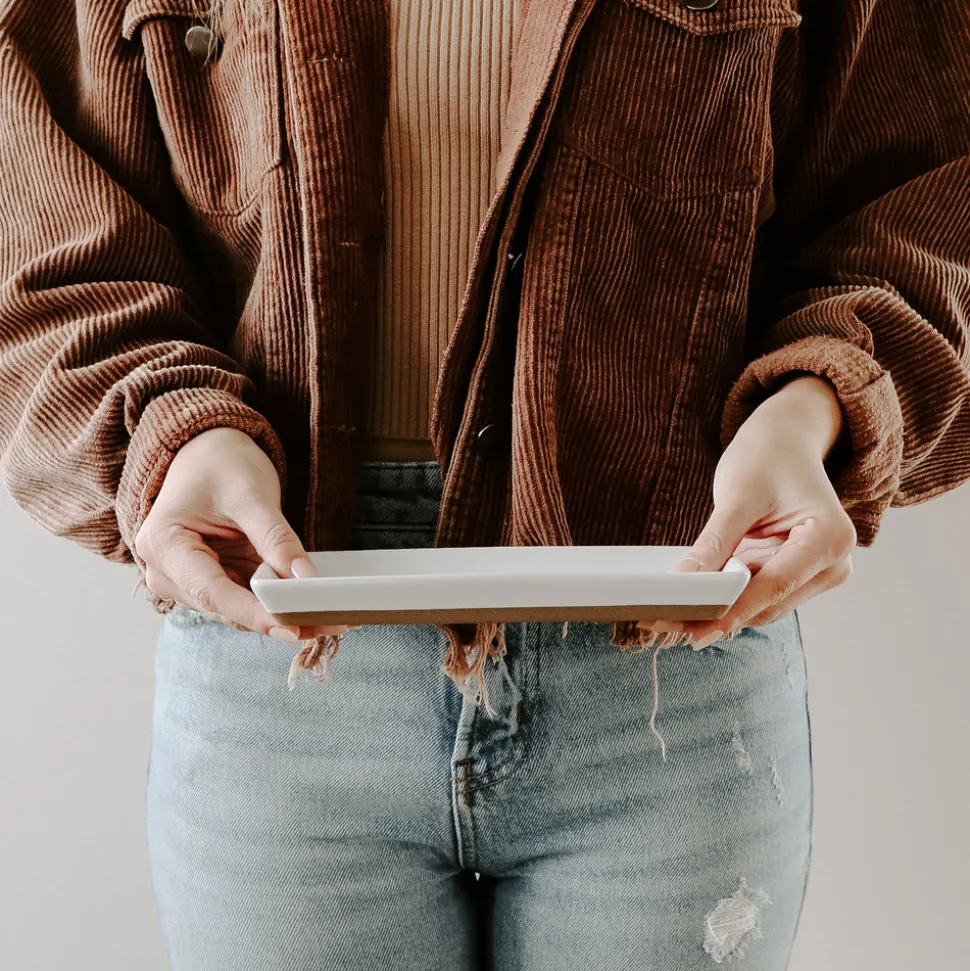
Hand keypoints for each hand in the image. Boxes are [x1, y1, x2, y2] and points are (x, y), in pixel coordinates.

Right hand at [134, 426, 348, 643]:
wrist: (208, 452)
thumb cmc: (220, 463)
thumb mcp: (251, 495)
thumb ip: (276, 539)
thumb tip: (305, 580)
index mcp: (164, 543)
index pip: (211, 590)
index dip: (252, 613)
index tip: (291, 627)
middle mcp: (167, 571)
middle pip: (226, 607)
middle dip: (276, 618)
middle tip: (329, 624)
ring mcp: (188, 580)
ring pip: (239, 611)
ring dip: (282, 616)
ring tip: (331, 620)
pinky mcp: (213, 581)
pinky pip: (246, 601)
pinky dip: (277, 605)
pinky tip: (312, 609)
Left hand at [639, 374, 856, 648]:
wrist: (786, 440)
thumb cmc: (768, 457)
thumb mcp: (737, 496)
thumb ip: (714, 544)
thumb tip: (685, 583)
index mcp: (830, 538)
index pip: (774, 585)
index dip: (731, 610)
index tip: (692, 627)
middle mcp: (833, 563)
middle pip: (767, 603)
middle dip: (717, 614)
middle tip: (664, 623)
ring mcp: (817, 573)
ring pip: (760, 605)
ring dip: (718, 610)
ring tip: (668, 616)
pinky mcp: (796, 575)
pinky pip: (756, 593)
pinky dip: (726, 596)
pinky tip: (691, 601)